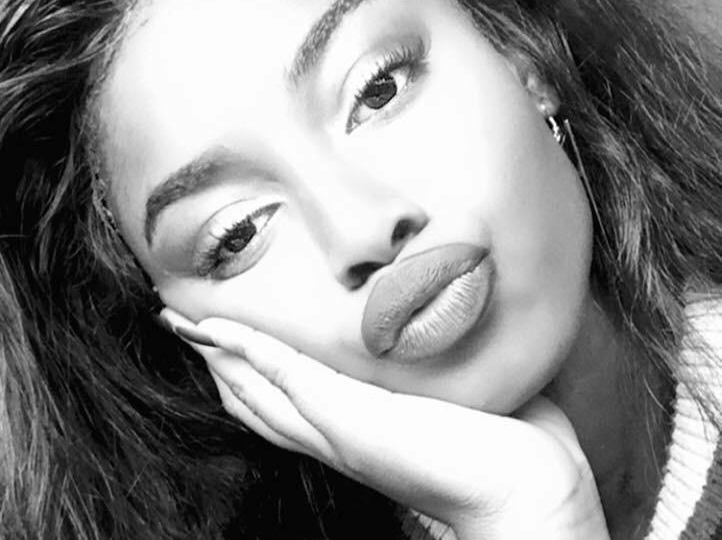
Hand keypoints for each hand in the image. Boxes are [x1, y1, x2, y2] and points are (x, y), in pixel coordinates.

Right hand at [161, 310, 608, 538]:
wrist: (526, 482)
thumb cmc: (507, 441)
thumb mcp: (463, 391)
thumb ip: (446, 362)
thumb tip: (455, 321)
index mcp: (361, 427)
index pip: (293, 397)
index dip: (256, 370)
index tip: (231, 338)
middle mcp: (337, 432)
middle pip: (260, 396)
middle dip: (221, 361)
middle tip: (186, 326)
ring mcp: (335, 425)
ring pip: (258, 387)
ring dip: (220, 353)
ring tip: (185, 325)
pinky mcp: (344, 416)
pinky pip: (278, 373)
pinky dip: (243, 351)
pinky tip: (215, 330)